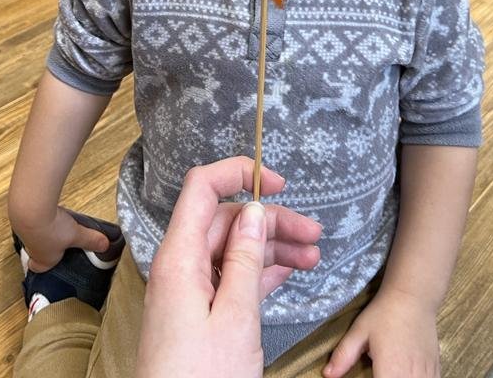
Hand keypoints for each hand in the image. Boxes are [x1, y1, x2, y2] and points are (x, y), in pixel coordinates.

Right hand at [16, 206, 111, 272]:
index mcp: (44, 260)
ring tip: (53, 223)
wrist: (31, 210)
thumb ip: (90, 240)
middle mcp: (32, 248)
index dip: (45, 266)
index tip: (52, 262)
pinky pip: (30, 219)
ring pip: (32, 235)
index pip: (39, 269)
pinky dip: (38, 216)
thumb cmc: (51, 229)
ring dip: (42, 230)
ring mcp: (24, 233)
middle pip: (36, 251)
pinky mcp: (21, 217)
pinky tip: (46, 210)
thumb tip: (104, 245)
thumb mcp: (76, 235)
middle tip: (56, 241)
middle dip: (46, 247)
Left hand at [136, 156, 321, 377]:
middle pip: (225, 222)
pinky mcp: (197, 315)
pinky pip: (230, 278)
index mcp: (178, 258)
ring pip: (233, 251)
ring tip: (313, 256)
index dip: (237, 174)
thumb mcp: (235, 318)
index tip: (276, 182)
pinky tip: (289, 273)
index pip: (202, 189)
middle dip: (269, 221)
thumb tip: (252, 212)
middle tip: (313, 233)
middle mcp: (179, 267)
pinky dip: (260, 273)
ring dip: (271, 248)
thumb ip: (245, 260)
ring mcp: (188, 292)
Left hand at [323, 288, 439, 377]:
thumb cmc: (385, 312)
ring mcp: (426, 376)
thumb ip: (343, 355)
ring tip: (389, 371)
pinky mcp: (435, 371)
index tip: (369, 373)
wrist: (414, 296)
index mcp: (390, 373)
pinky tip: (405, 373)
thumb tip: (327, 374)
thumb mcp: (359, 331)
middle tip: (377, 371)